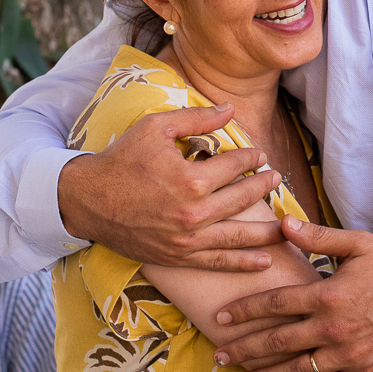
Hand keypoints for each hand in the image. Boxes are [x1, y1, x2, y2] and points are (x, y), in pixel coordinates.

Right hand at [58, 103, 283, 269]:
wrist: (88, 200)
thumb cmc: (122, 159)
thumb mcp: (156, 127)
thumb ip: (197, 118)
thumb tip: (231, 108)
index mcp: (190, 179)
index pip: (235, 165)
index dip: (251, 158)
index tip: (259, 155)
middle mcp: (193, 212)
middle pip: (243, 198)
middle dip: (263, 186)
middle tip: (276, 178)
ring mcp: (187, 239)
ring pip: (238, 235)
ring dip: (266, 229)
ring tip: (285, 223)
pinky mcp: (178, 257)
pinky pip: (218, 262)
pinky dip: (243, 263)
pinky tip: (264, 262)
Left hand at [214, 217, 372, 371]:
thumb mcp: (359, 244)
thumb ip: (318, 237)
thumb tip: (282, 224)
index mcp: (328, 295)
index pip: (275, 305)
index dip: (245, 312)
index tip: (222, 318)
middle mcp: (333, 329)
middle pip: (278, 343)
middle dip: (244, 350)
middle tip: (221, 355)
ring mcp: (349, 355)